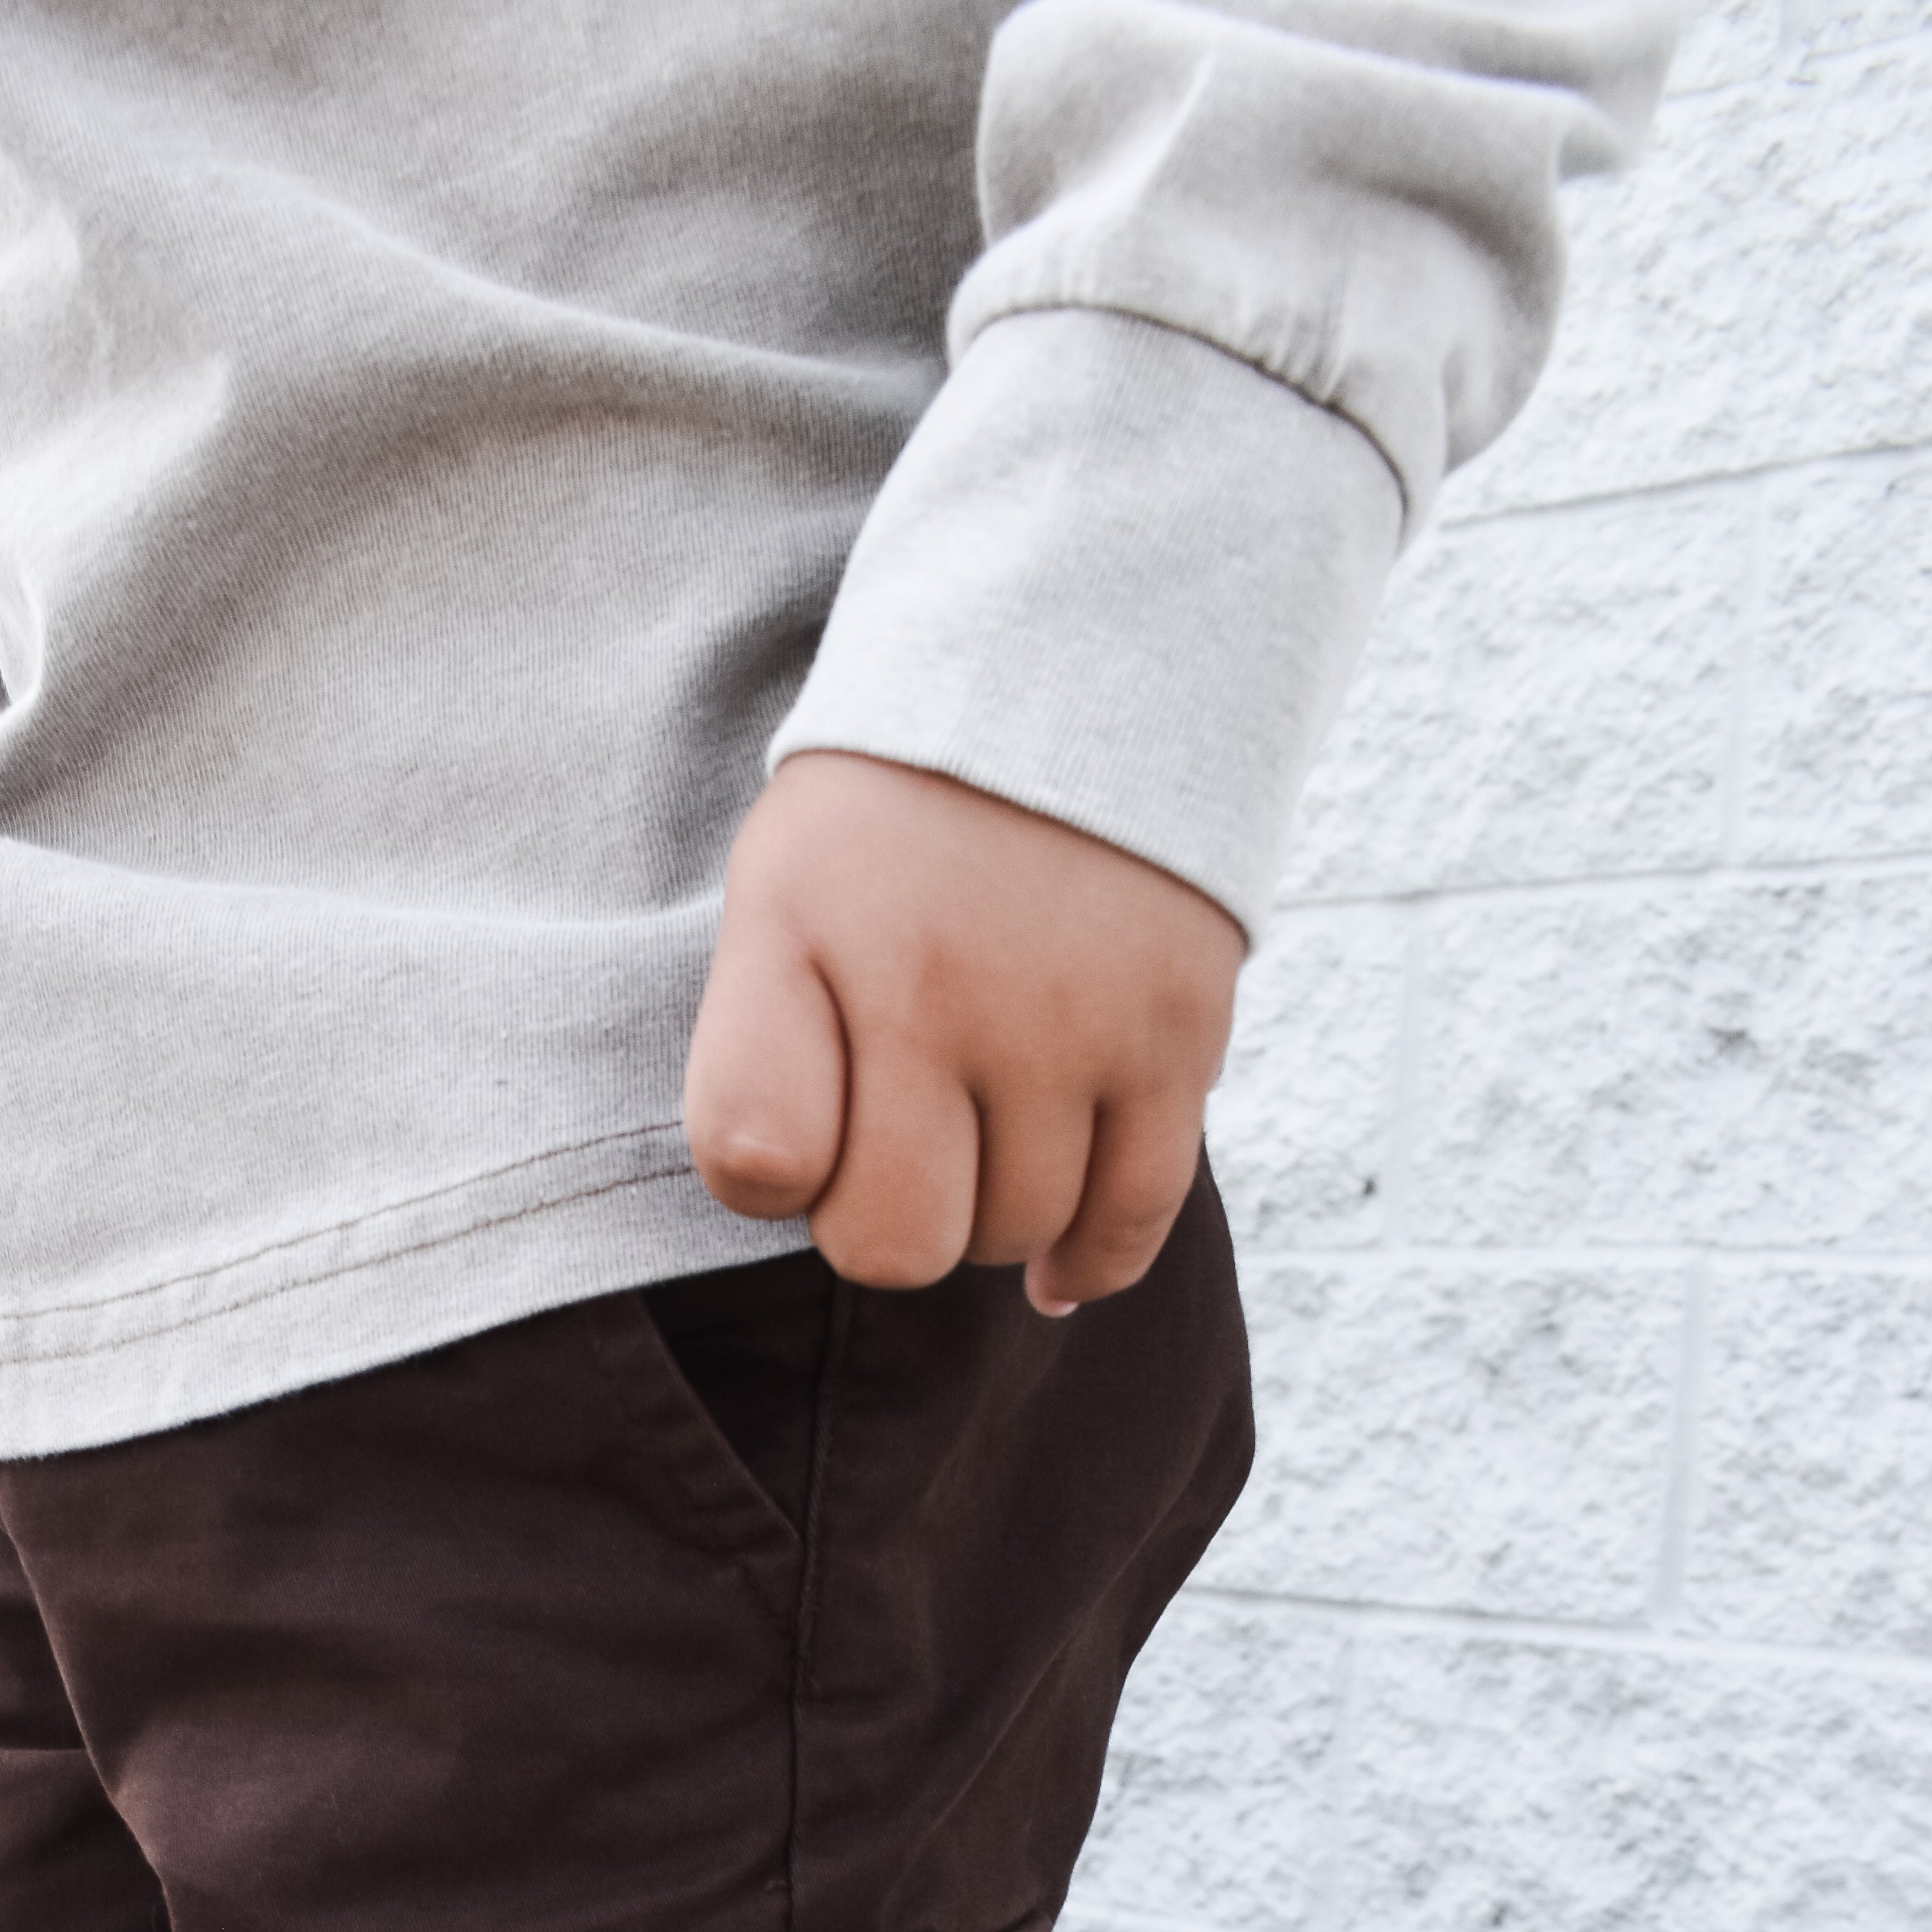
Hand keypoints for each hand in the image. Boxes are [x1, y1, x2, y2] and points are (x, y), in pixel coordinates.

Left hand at [682, 752, 1243, 1309]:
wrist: (1083, 663)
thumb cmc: (897, 830)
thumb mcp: (778, 893)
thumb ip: (761, 1052)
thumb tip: (803, 1213)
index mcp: (807, 933)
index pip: (754, 1160)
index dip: (774, 1178)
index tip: (802, 1123)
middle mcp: (938, 984)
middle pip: (894, 1241)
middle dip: (885, 1219)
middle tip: (902, 1141)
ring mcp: (1069, 1017)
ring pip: (1014, 1233)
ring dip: (989, 1216)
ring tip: (984, 1137)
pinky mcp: (1177, 1035)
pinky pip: (1133, 1216)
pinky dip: (1090, 1261)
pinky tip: (1057, 1268)